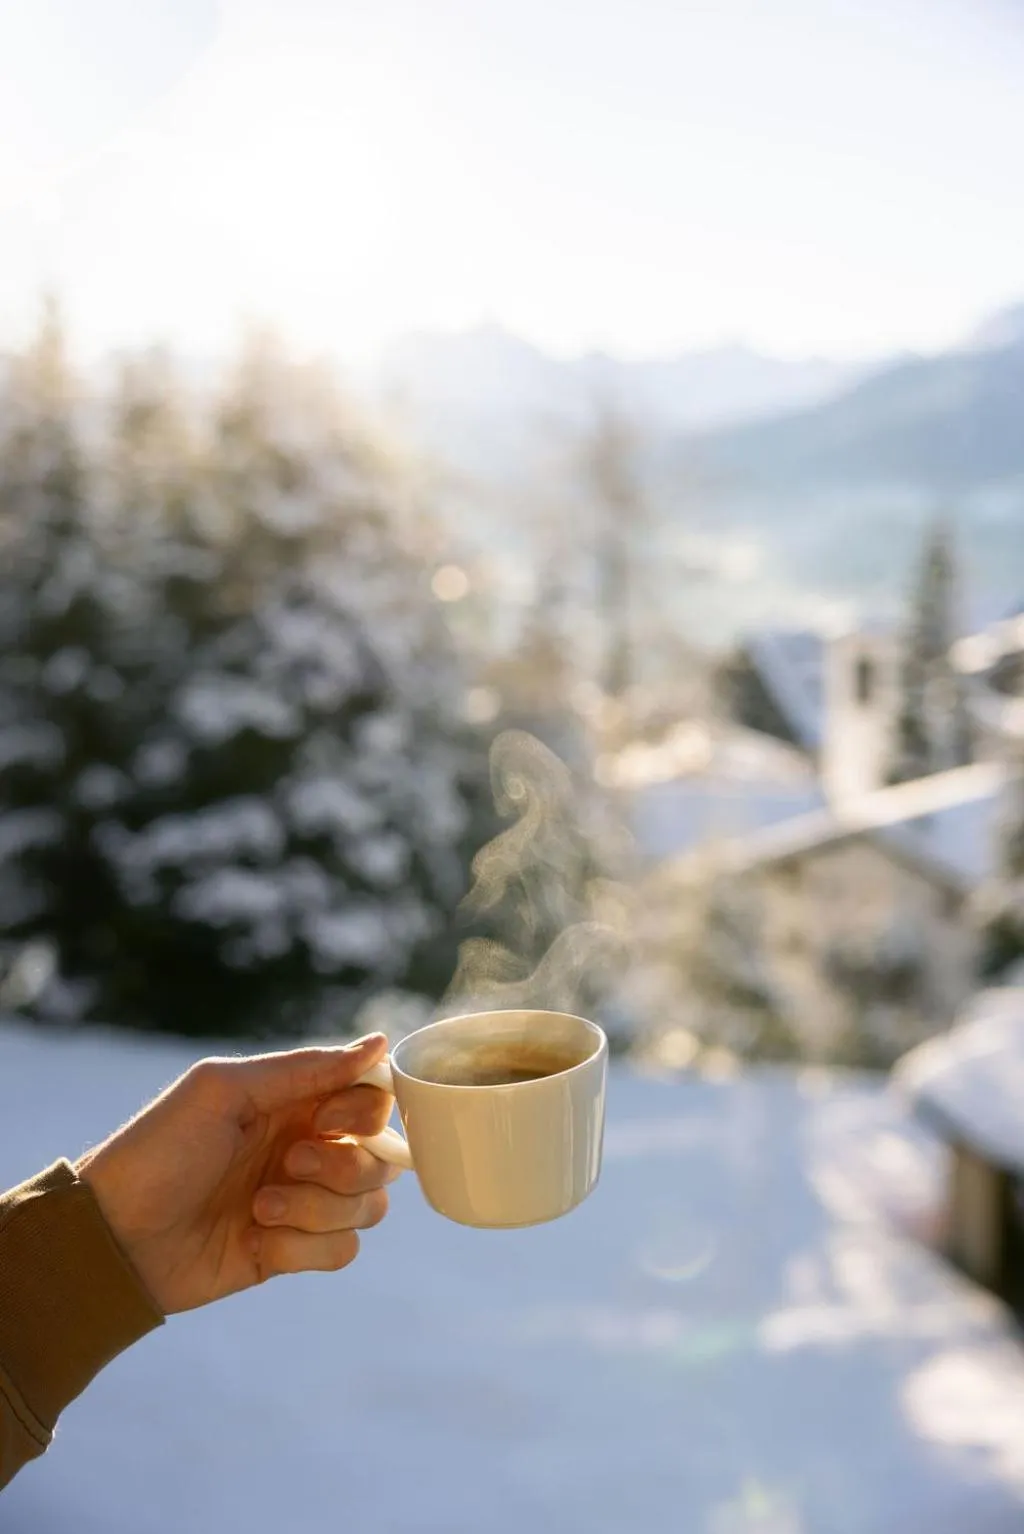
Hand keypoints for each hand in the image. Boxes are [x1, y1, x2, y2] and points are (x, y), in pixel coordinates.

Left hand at [77, 1033, 397, 1314]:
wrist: (113, 1237)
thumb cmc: (160, 1150)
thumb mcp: (225, 1090)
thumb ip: (307, 1068)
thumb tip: (381, 1044)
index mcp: (295, 1103)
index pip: (373, 1099)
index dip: (363, 1111)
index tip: (324, 1118)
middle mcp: (308, 1148)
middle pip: (382, 1157)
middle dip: (342, 1166)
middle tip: (288, 1164)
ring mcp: (303, 1202)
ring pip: (369, 1206)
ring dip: (318, 1209)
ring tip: (261, 1207)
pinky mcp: (293, 1251)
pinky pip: (343, 1250)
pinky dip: (305, 1248)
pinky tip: (259, 1241)